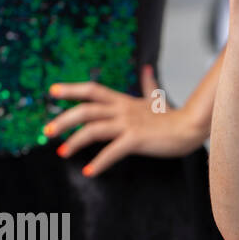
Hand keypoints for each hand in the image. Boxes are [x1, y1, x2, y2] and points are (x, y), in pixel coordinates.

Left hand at [44, 66, 204, 176]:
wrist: (191, 127)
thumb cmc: (175, 116)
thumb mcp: (156, 98)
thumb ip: (148, 84)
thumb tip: (146, 68)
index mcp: (124, 100)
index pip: (92, 90)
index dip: (71, 89)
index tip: (52, 92)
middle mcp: (122, 110)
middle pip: (85, 110)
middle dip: (63, 120)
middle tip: (47, 131)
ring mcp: (128, 125)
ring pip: (93, 129)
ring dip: (74, 141)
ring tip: (62, 152)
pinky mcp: (136, 140)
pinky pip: (112, 152)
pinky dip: (99, 162)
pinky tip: (89, 171)